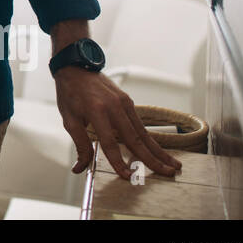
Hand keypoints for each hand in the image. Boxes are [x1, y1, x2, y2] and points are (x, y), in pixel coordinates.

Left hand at [55, 67, 181, 179]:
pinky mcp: (128, 101)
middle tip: (168, 174)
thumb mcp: (69, 119)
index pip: (109, 142)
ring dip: (158, 151)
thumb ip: (80, 144)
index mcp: (96, 110)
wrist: (76, 67)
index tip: (127, 176)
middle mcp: (114, 106)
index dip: (118, 161)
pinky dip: (150, 139)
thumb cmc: (70, 94)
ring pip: (143, 132)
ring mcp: (124, 102)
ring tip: (173, 165)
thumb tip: (80, 168)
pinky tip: (159, 151)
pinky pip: (140, 124)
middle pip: (135, 138)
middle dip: (152, 159)